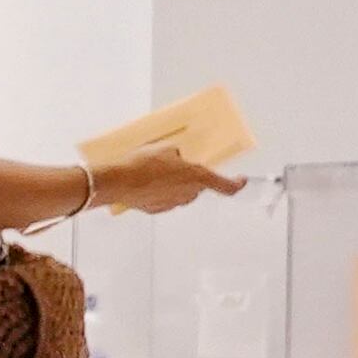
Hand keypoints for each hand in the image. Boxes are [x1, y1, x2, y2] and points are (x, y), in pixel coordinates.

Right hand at [97, 152, 246, 216]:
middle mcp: (189, 193)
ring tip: (153, 173)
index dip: (237, 184)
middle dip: (190, 177)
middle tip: (174, 166)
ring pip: (181, 193)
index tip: (241, 181)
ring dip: (173, 184)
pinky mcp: (157, 209)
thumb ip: (178, 154)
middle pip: (198, 187)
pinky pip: (164, 199)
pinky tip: (145, 183)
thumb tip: (176, 156)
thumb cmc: (141, 164)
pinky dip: (158, 192)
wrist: (117, 181)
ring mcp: (173, 203)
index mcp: (197, 177)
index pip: (227, 186)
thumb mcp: (165, 149)